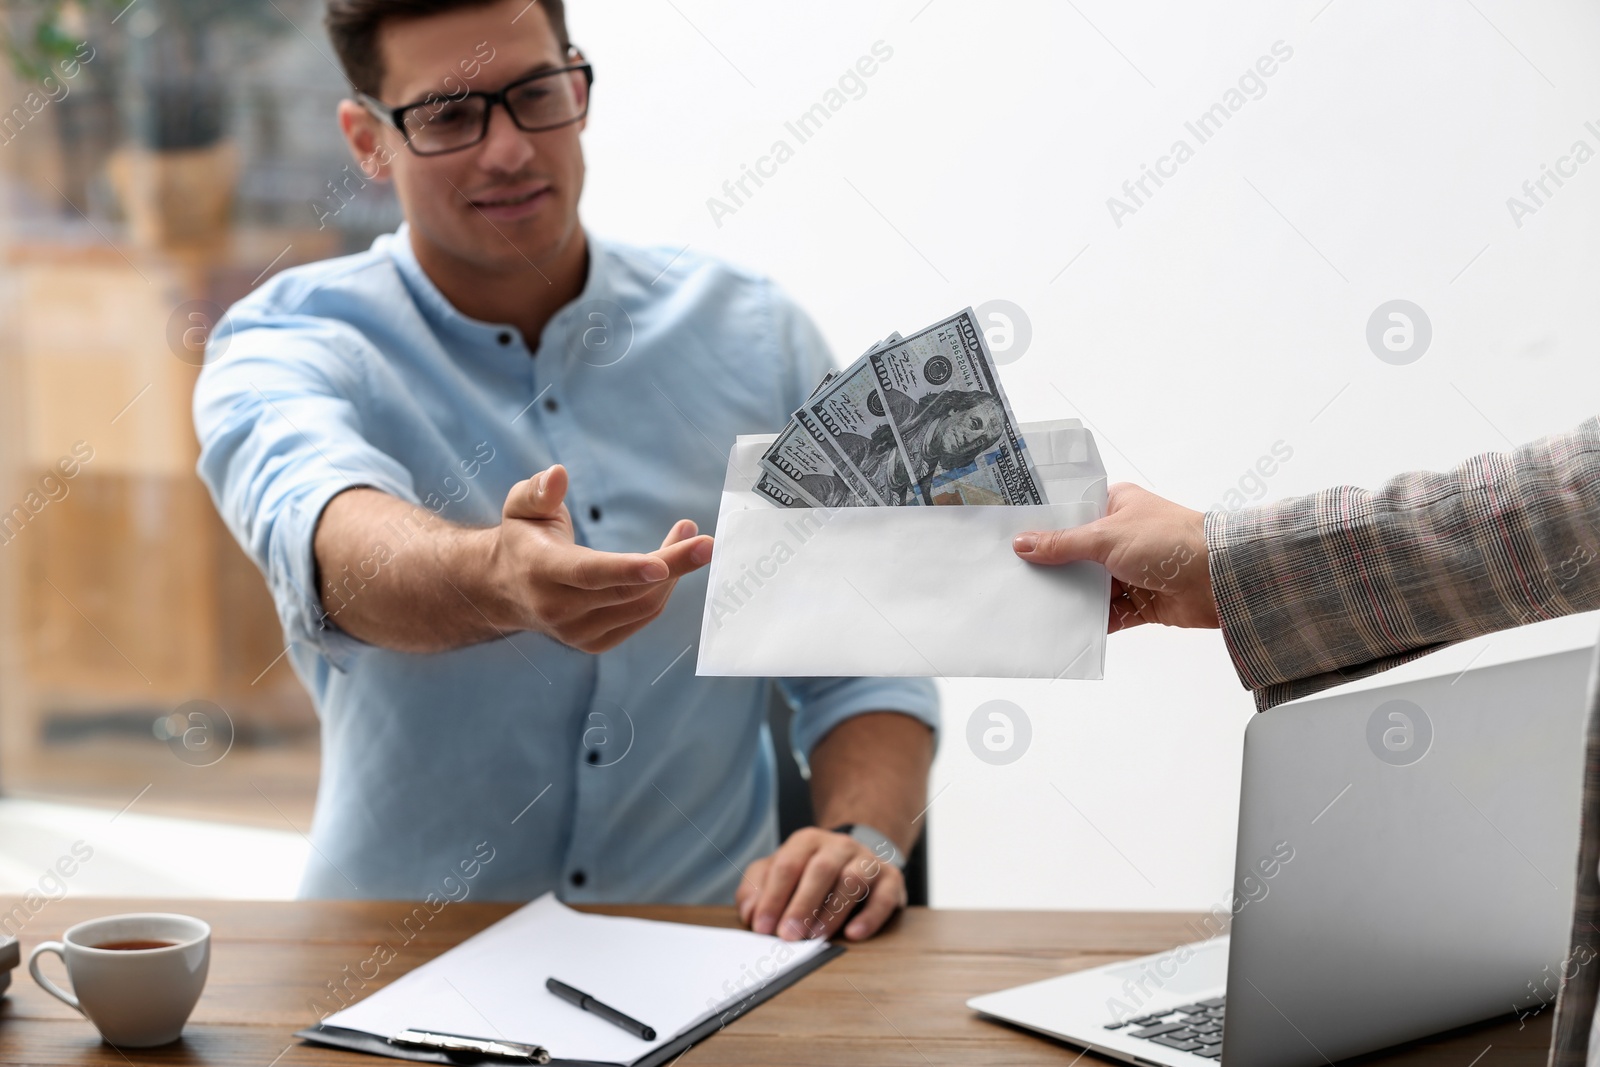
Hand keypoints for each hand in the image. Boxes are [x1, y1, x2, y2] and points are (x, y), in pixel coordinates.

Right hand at [488, 465, 714, 652]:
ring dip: (673, 573)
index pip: (589, 573)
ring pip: (641, 605)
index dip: (627, 569)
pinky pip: (641, 616)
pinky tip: (669, 565)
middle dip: (674, 566)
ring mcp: (576, 632)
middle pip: (627, 591)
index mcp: (539, 571)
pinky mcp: (593, 643)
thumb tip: (560, 474)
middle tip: (705, 541)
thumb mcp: (520, 506)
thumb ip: (539, 490)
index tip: (663, 561)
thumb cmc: (522, 537)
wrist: (504, 589)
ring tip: (689, 538)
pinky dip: (662, 590)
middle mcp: (556, 608)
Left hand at [736, 827, 904, 941]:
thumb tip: (750, 913)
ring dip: (832, 912)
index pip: (787, 865)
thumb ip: (757, 889)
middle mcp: (839, 846)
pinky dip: (870, 917)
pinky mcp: (891, 880)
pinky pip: (884, 896)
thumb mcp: (778, 874)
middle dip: (801, 905)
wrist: (855, 862)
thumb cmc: (808, 875)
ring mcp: (867, 861)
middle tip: (787, 936)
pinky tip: (854, 934)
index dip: (773, 897)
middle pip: (820, 870)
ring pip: (853, 881)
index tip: (762, 927)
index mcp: (807, 841)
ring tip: (816, 937)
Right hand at [1012, 482, 1219, 631]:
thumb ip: (1062, 544)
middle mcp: (1124, 536)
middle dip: (1054, 568)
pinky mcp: (1142, 602)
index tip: (1015, 539)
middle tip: (1016, 577)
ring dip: (1072, 597)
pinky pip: (1109, 614)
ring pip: (1092, 586)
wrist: (1220, 578)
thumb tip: (1023, 543)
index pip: (1073, 514)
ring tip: (1034, 606)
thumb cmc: (1170, 540)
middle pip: (1078, 554)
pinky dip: (1092, 621)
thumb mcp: (1105, 536)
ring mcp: (1133, 570)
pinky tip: (1065, 627)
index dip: (1046, 527)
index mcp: (1118, 506)